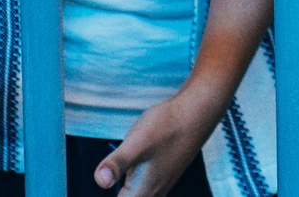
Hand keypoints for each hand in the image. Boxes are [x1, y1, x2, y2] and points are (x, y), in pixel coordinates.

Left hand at [95, 81, 226, 194]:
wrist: (197, 111)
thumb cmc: (168, 126)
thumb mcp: (136, 142)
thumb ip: (117, 163)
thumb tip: (101, 182)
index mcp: (142, 193)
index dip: (109, 189)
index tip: (110, 177)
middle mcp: (152, 193)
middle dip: (120, 193)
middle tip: (114, 172)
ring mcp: (160, 184)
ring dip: (126, 190)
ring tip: (120, 174)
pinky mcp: (163, 174)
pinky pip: (144, 191)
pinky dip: (133, 188)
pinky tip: (131, 174)